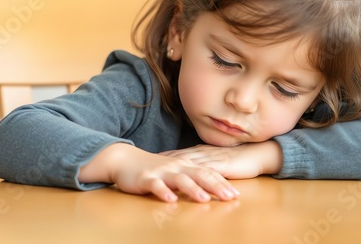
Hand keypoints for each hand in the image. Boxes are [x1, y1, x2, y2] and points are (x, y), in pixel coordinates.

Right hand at [79, 143, 239, 202]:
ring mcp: (161, 172)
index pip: (207, 173)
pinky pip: (156, 185)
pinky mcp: (146, 178)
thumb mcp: (173, 172)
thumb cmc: (151, 168)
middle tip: (230, 197)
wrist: (124, 160)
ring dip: (193, 189)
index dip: (222, 183)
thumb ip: (189, 178)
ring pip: (180, 179)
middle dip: (216, 186)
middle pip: (199, 175)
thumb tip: (208, 188)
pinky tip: (170, 200)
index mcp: (184, 165)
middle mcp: (176, 167)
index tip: (236, 194)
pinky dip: (163, 192)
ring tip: (205, 198)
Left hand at [160, 141, 282, 178]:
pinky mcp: (221, 166)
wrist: (257, 154)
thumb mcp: (217, 159)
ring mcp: (212, 159)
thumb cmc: (238, 158)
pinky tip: (185, 177)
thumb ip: (204, 161)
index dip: (165, 156)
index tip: (150, 158)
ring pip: (189, 163)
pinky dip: (194, 174)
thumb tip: (191, 166)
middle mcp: (204, 153)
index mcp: (202, 151)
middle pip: (180, 157)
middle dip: (164, 161)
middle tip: (148, 164)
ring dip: (175, 167)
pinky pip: (205, 171)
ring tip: (161, 171)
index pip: (179, 153)